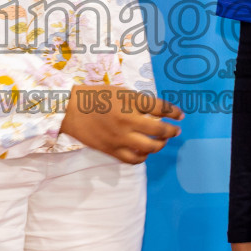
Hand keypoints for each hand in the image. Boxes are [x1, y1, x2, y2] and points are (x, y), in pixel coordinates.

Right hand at [60, 86, 181, 164]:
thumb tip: (157, 111)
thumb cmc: (95, 96)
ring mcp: (119, 137)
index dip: (174, 112)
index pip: (160, 108)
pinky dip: (143, 157)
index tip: (181, 115)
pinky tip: (144, 152)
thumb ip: (138, 101)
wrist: (70, 110)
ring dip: (159, 145)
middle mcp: (127, 120)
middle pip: (159, 131)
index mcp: (129, 102)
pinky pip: (133, 159)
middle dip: (171, 131)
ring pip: (149, 148)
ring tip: (160, 142)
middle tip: (175, 131)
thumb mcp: (119, 91)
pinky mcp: (111, 150)